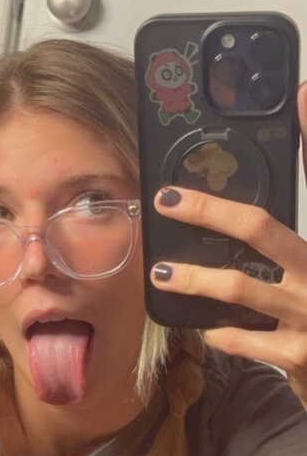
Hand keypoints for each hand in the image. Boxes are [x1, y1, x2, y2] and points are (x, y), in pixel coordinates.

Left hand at [150, 82, 306, 407]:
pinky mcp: (297, 357)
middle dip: (208, 210)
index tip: (295, 98)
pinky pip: (242, 340)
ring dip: (194, 279)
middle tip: (168, 200)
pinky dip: (218, 332)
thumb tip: (267, 176)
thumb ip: (290, 232)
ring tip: (162, 274)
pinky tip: (205, 327)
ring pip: (239, 287)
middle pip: (260, 228)